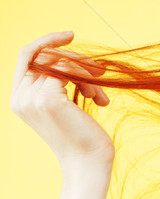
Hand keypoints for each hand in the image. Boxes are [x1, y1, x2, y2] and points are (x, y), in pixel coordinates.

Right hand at [10, 31, 114, 169]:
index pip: (27, 56)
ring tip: (100, 96)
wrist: (90, 163)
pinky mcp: (48, 99)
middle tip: (101, 73)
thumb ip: (61, 83)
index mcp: (20, 98)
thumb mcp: (68, 106)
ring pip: (62, 63)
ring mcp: (31, 97)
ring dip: (88, 76)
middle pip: (46, 55)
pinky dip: (89, 81)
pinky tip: (100, 100)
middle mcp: (20, 97)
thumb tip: (76, 58)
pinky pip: (69, 70)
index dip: (47, 41)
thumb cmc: (85, 138)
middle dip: (78, 62)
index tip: (71, 35)